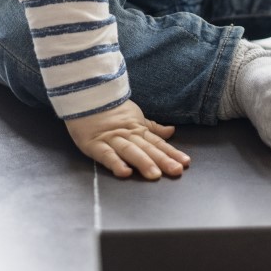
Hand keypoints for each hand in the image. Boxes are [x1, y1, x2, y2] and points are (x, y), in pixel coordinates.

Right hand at [65, 99, 190, 179]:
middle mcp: (127, 135)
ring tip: (155, 175)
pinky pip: (106, 155)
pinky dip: (116, 163)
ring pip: (130, 151)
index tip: (185, 163)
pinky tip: (125, 172)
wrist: (85, 95)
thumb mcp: (135, 116)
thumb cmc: (111, 110)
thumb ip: (152, 127)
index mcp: (137, 129)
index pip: (157, 143)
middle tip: (176, 171)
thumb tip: (171, 131)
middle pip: (147, 148)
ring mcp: (111, 139)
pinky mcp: (94, 145)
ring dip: (143, 162)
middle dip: (162, 160)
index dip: (171, 152)